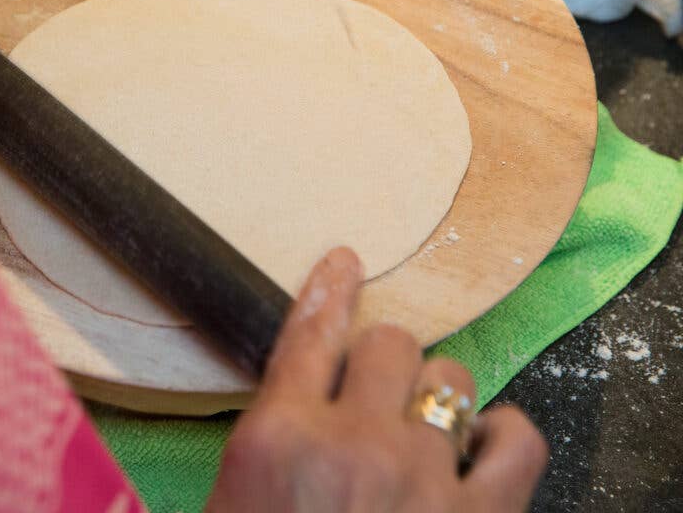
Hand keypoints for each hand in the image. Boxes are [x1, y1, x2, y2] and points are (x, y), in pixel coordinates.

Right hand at [207, 249, 547, 512]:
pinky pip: (518, 443)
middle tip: (375, 391)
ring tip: (424, 428)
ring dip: (435, 395)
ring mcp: (424, 482)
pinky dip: (504, 434)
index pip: (309, 332)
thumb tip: (289, 405)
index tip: (346, 261)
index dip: (329, 288)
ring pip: (451, 378)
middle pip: (389, 344)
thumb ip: (261, 446)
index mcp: (277, 441)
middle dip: (382, 358)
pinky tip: (482, 446)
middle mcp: (353, 444)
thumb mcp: (232, 503)